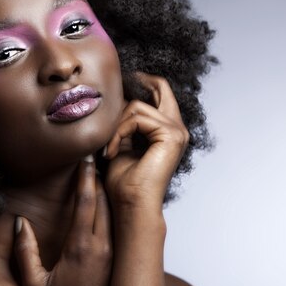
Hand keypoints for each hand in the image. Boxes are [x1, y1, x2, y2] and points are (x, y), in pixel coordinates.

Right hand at [13, 156, 111, 285]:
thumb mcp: (34, 285)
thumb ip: (24, 253)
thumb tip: (19, 223)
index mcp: (81, 247)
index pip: (87, 201)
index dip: (86, 176)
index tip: (86, 157)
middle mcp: (102, 246)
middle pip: (105, 200)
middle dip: (100, 177)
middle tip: (96, 156)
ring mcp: (112, 252)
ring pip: (113, 211)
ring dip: (107, 191)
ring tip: (100, 172)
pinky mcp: (115, 258)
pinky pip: (116, 224)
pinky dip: (111, 207)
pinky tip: (105, 200)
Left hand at [104, 72, 188, 210]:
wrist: (131, 204)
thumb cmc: (124, 181)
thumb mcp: (121, 143)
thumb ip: (123, 122)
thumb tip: (113, 97)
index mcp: (168, 130)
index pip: (159, 92)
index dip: (140, 84)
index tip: (118, 85)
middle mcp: (177, 128)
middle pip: (160, 86)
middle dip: (137, 81)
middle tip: (116, 83)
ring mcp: (177, 131)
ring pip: (138, 106)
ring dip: (115, 126)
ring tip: (108, 148)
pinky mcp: (171, 135)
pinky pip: (137, 118)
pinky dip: (118, 133)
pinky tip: (111, 152)